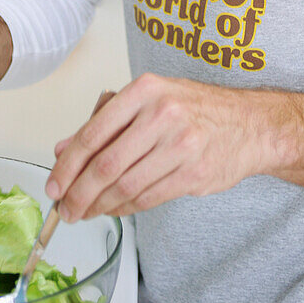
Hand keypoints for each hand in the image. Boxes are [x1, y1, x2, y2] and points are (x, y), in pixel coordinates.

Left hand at [45, 73, 263, 220]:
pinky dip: (125, 209)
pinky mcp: (194, 174)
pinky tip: (114, 209)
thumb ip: (105, 124)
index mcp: (145, 90)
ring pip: (126, 186)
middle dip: (78, 193)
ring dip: (99, 206)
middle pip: (106, 165)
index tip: (53, 186)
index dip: (67, 165)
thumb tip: (62, 150)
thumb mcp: (148, 101)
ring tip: (85, 212)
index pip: (94, 133)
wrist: (250, 124)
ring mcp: (181, 145)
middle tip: (64, 209)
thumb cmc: (194, 109)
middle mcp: (162, 114)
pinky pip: (147, 199)